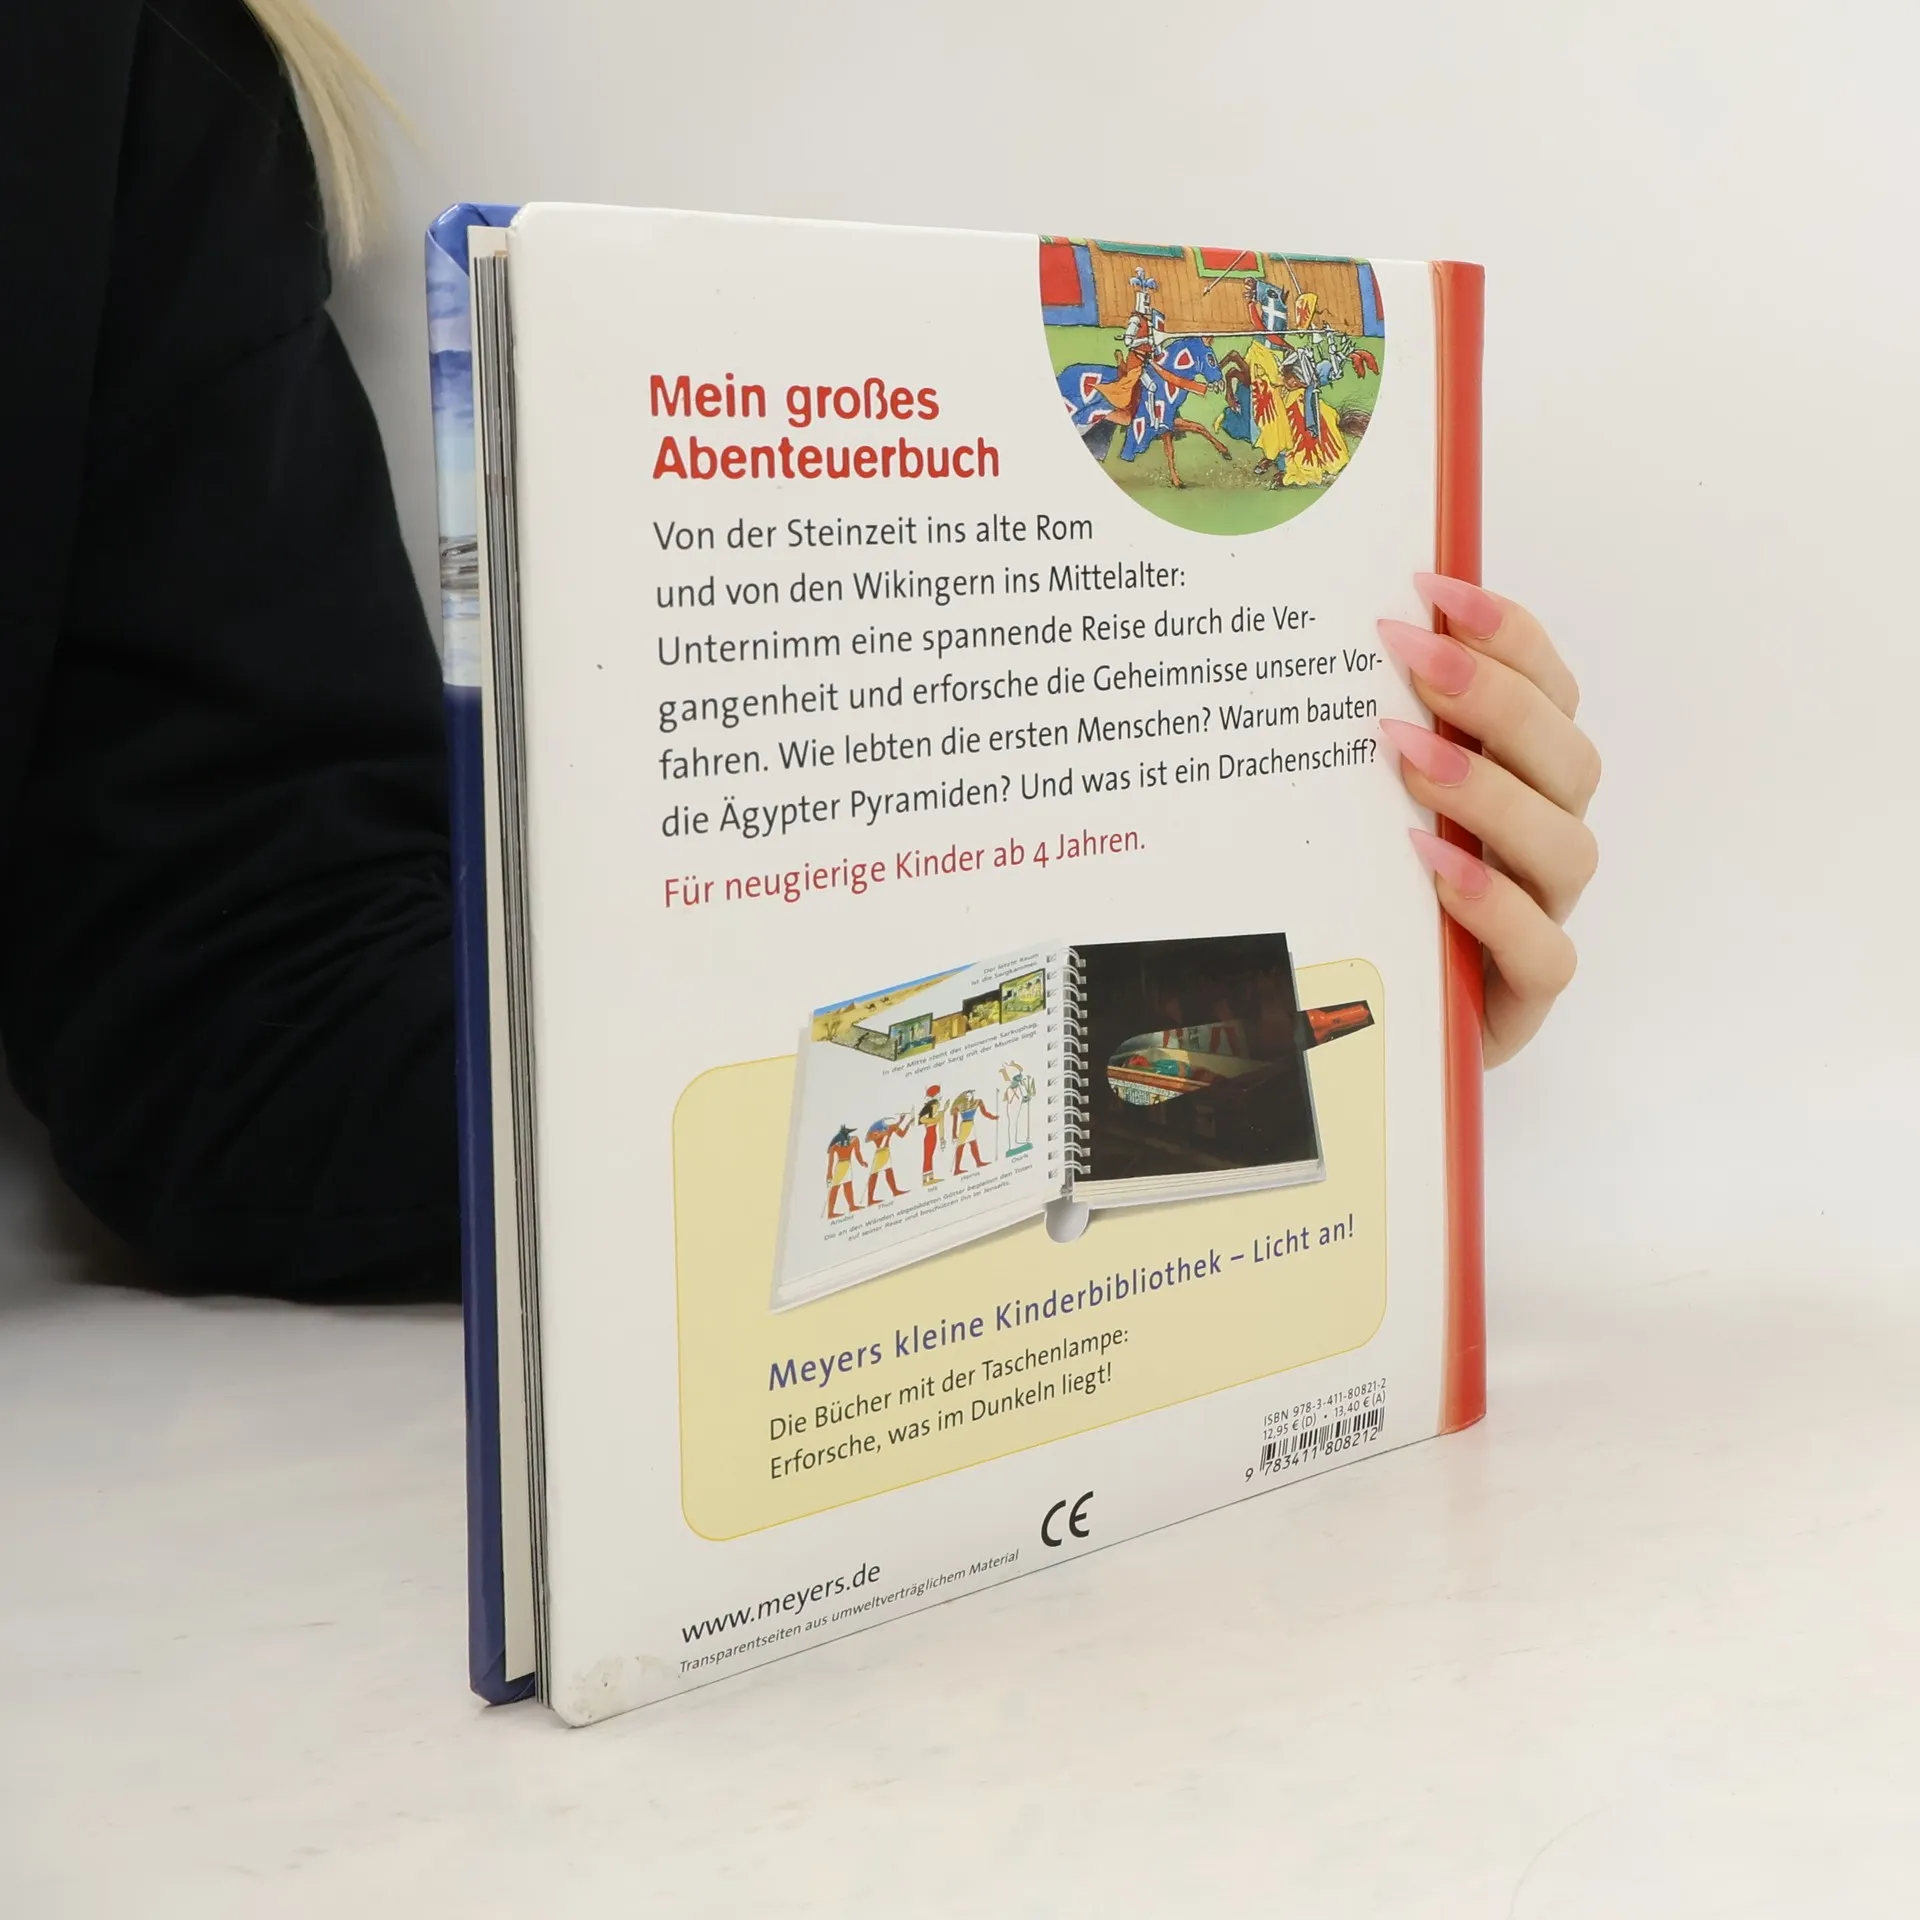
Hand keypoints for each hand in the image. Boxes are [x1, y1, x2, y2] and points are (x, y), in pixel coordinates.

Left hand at [1378, 575, 1599, 1068]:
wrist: (1367, 1029)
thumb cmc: (1366, 895)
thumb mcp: (1360, 804)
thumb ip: (1376, 731)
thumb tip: (1342, 635)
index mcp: (1520, 782)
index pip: (1547, 689)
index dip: (1507, 632)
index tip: (1433, 585)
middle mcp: (1542, 842)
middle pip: (1566, 755)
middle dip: (1495, 694)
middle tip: (1411, 654)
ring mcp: (1541, 917)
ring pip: (1566, 844)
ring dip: (1490, 790)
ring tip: (1407, 756)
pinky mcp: (1522, 996)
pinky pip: (1543, 950)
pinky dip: (1494, 903)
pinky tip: (1431, 865)